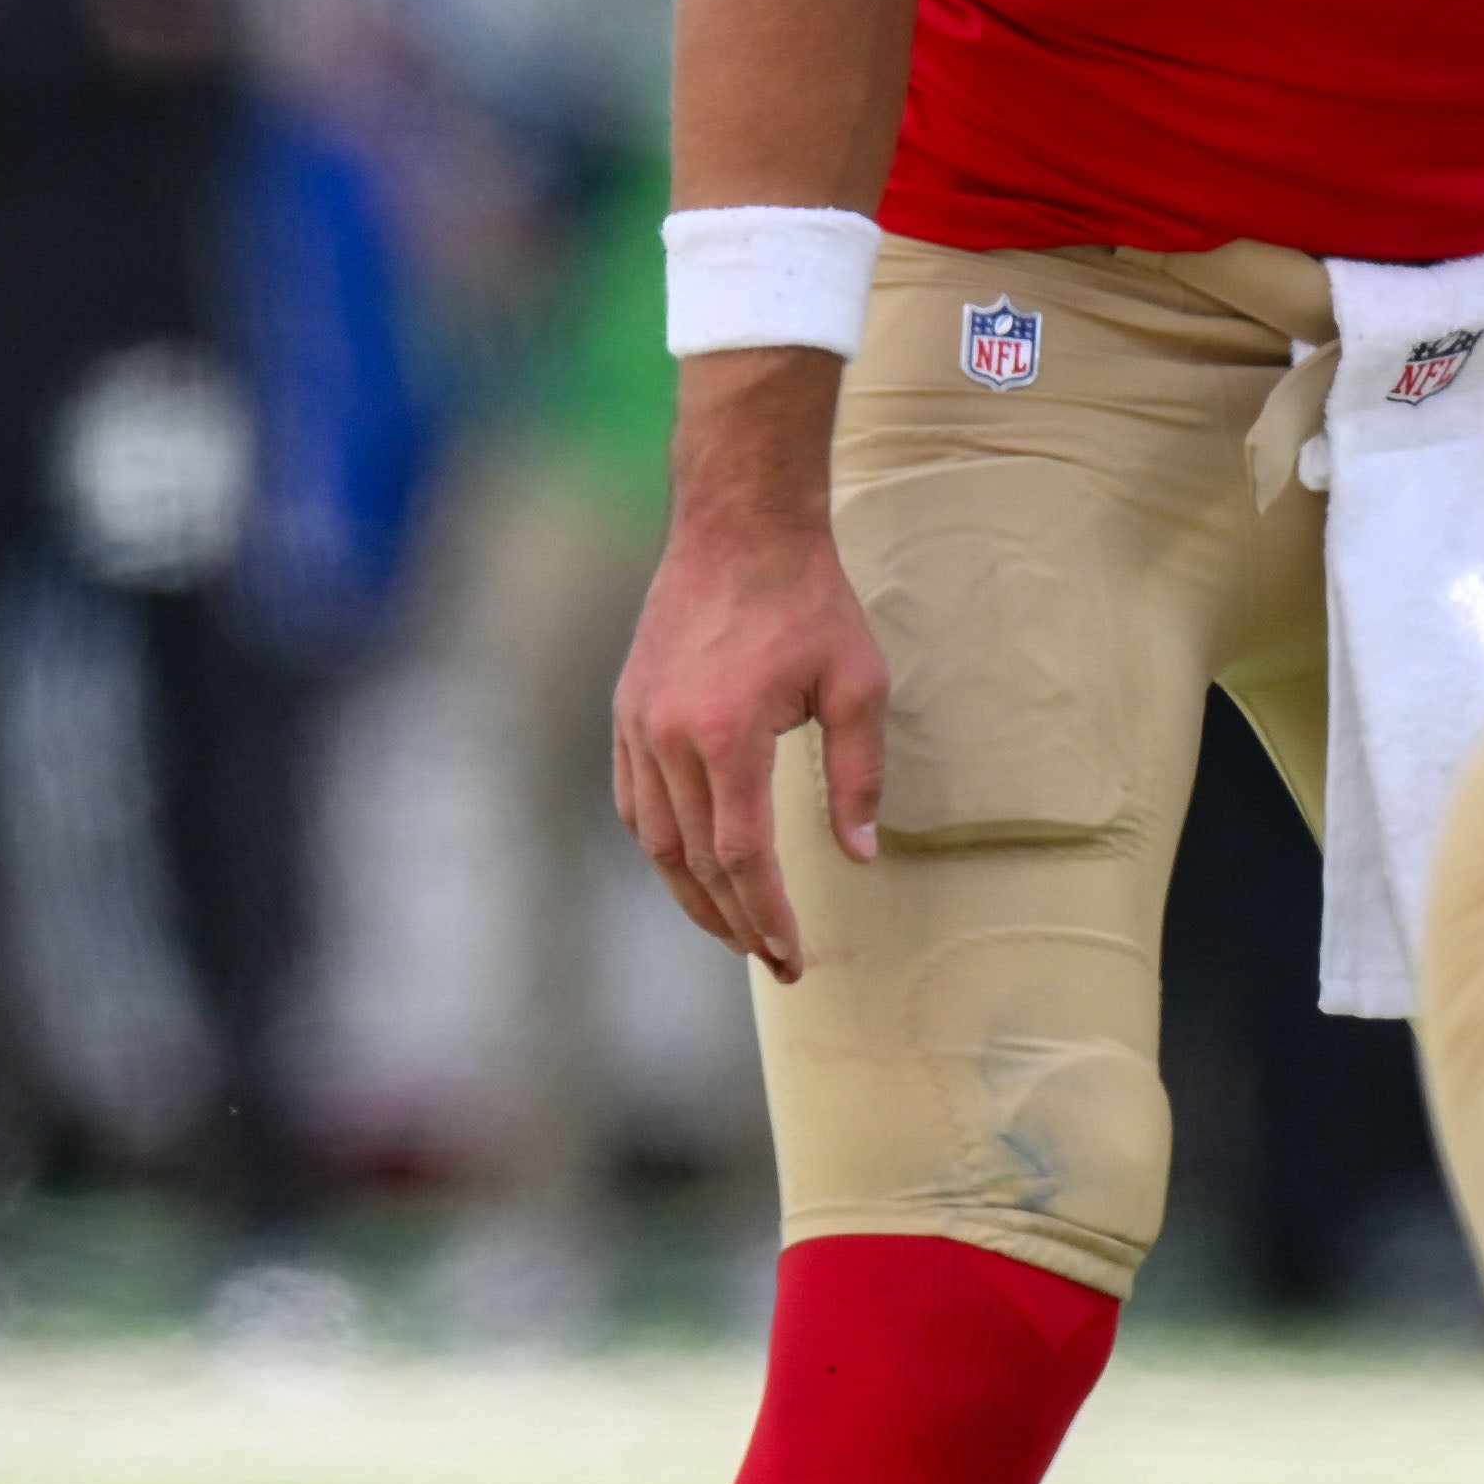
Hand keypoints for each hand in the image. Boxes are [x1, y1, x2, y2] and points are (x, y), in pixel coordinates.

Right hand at [612, 376, 887, 982]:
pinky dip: (661, 846)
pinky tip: (690, 868)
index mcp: (727, 735)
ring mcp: (637, 724)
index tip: (792, 955)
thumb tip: (856, 855)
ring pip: (654, 840)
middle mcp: (668, 738)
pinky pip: (634, 801)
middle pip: (694, 862)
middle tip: (772, 960)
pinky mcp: (626, 710)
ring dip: (692, 894)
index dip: (766, 915)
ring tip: (734, 929)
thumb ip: (856, 777)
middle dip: (734, 921)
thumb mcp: (857, 684)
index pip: (741, 857)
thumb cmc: (808, 600)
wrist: (738, 523)